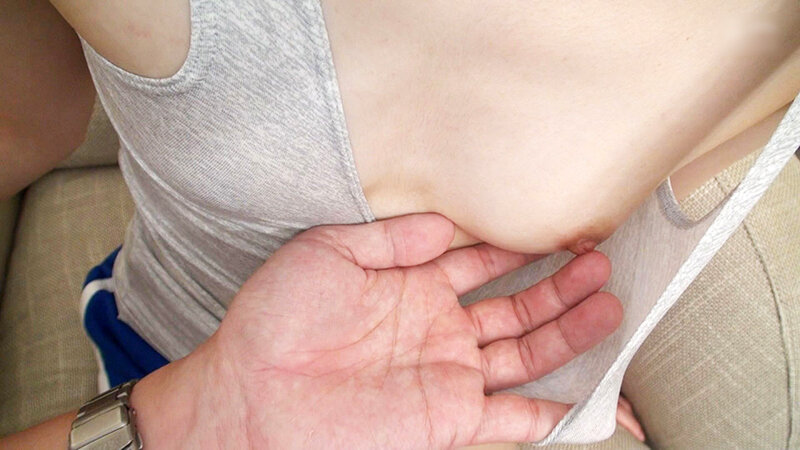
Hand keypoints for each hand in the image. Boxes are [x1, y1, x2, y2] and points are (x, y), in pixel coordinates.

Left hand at [131, 214, 623, 448]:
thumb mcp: (329, 252)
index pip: (481, 263)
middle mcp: (438, 331)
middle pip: (515, 306)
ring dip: (568, 332)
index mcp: (412, 288)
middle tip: (599, 263)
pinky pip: (514, 418)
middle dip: (559, 286)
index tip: (560, 229)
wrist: (250, 396)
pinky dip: (553, 413)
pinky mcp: (450, 419)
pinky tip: (591, 398)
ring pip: (526, 353)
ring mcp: (448, 375)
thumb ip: (392, 237)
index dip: (520, 248)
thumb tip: (448, 224)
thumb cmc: (276, 321)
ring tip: (609, 305)